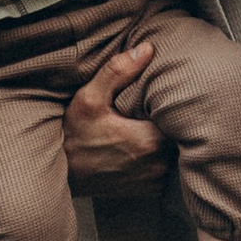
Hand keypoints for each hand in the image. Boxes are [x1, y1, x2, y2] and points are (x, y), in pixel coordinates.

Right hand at [62, 35, 165, 184]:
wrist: (59, 174)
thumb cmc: (72, 135)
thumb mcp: (90, 98)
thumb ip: (118, 71)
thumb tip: (148, 49)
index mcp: (149, 141)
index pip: (181, 117)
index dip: (175, 104)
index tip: (164, 96)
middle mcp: (157, 165)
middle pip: (180, 134)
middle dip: (171, 120)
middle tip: (156, 108)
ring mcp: (154, 181)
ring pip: (174, 152)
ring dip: (166, 139)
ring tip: (149, 125)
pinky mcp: (149, 191)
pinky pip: (165, 169)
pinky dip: (158, 157)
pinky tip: (142, 146)